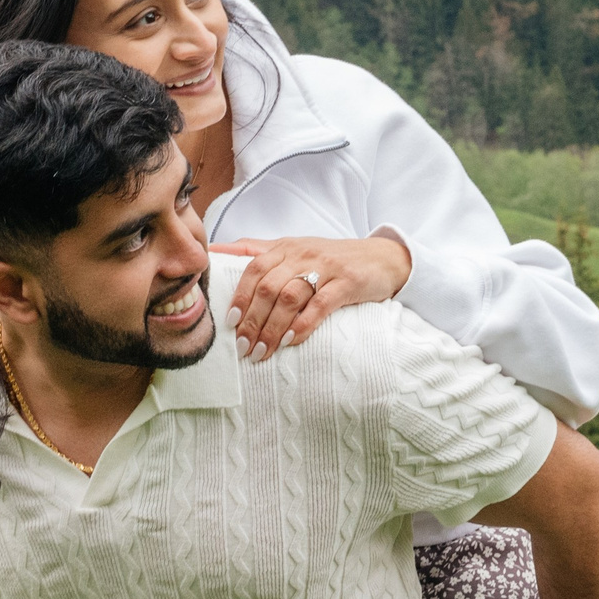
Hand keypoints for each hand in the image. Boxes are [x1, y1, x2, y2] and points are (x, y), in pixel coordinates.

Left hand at [209, 235, 412, 361]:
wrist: (383, 258)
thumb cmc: (332, 258)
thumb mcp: (294, 248)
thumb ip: (256, 250)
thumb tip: (215, 250)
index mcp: (285, 247)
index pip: (253, 268)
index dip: (239, 296)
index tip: (228, 322)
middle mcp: (302, 254)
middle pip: (268, 287)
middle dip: (251, 320)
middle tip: (243, 346)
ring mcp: (325, 268)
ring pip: (289, 297)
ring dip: (272, 328)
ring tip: (261, 351)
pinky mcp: (346, 283)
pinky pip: (320, 305)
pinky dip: (303, 325)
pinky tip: (291, 341)